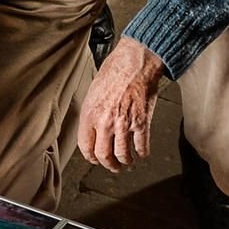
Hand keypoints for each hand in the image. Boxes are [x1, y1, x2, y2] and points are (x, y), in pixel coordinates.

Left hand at [77, 36, 163, 172]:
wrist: (135, 62)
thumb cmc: (114, 71)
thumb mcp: (92, 92)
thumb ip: (92, 114)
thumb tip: (93, 131)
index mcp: (90, 114)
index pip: (86, 146)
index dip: (91, 157)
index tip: (95, 159)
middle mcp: (105, 122)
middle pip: (104, 155)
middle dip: (108, 164)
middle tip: (112, 166)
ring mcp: (124, 124)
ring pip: (122, 155)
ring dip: (125, 161)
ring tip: (127, 161)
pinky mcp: (141, 122)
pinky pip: (141, 146)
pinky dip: (142, 153)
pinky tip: (141, 153)